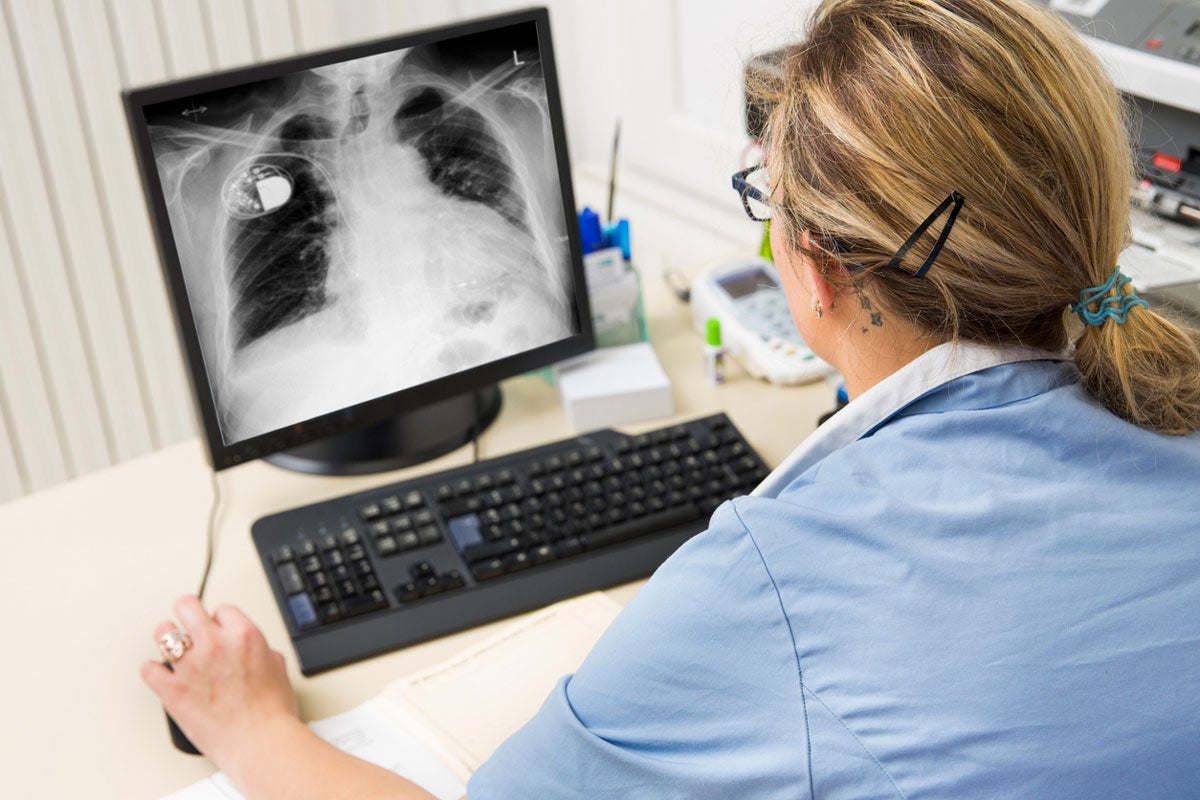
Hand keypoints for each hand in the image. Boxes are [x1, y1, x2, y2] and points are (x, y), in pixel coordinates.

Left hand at [142, 595, 298, 770]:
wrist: (259, 742)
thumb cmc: (272, 713)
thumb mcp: (278, 670)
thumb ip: (262, 652)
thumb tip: (257, 653)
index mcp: (244, 635)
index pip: (222, 609)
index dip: (220, 620)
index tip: (217, 627)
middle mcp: (215, 644)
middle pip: (187, 607)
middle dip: (187, 613)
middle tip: (186, 621)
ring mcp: (191, 666)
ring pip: (163, 633)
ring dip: (166, 638)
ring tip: (170, 645)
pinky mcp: (172, 690)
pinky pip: (149, 669)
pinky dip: (153, 671)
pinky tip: (160, 674)